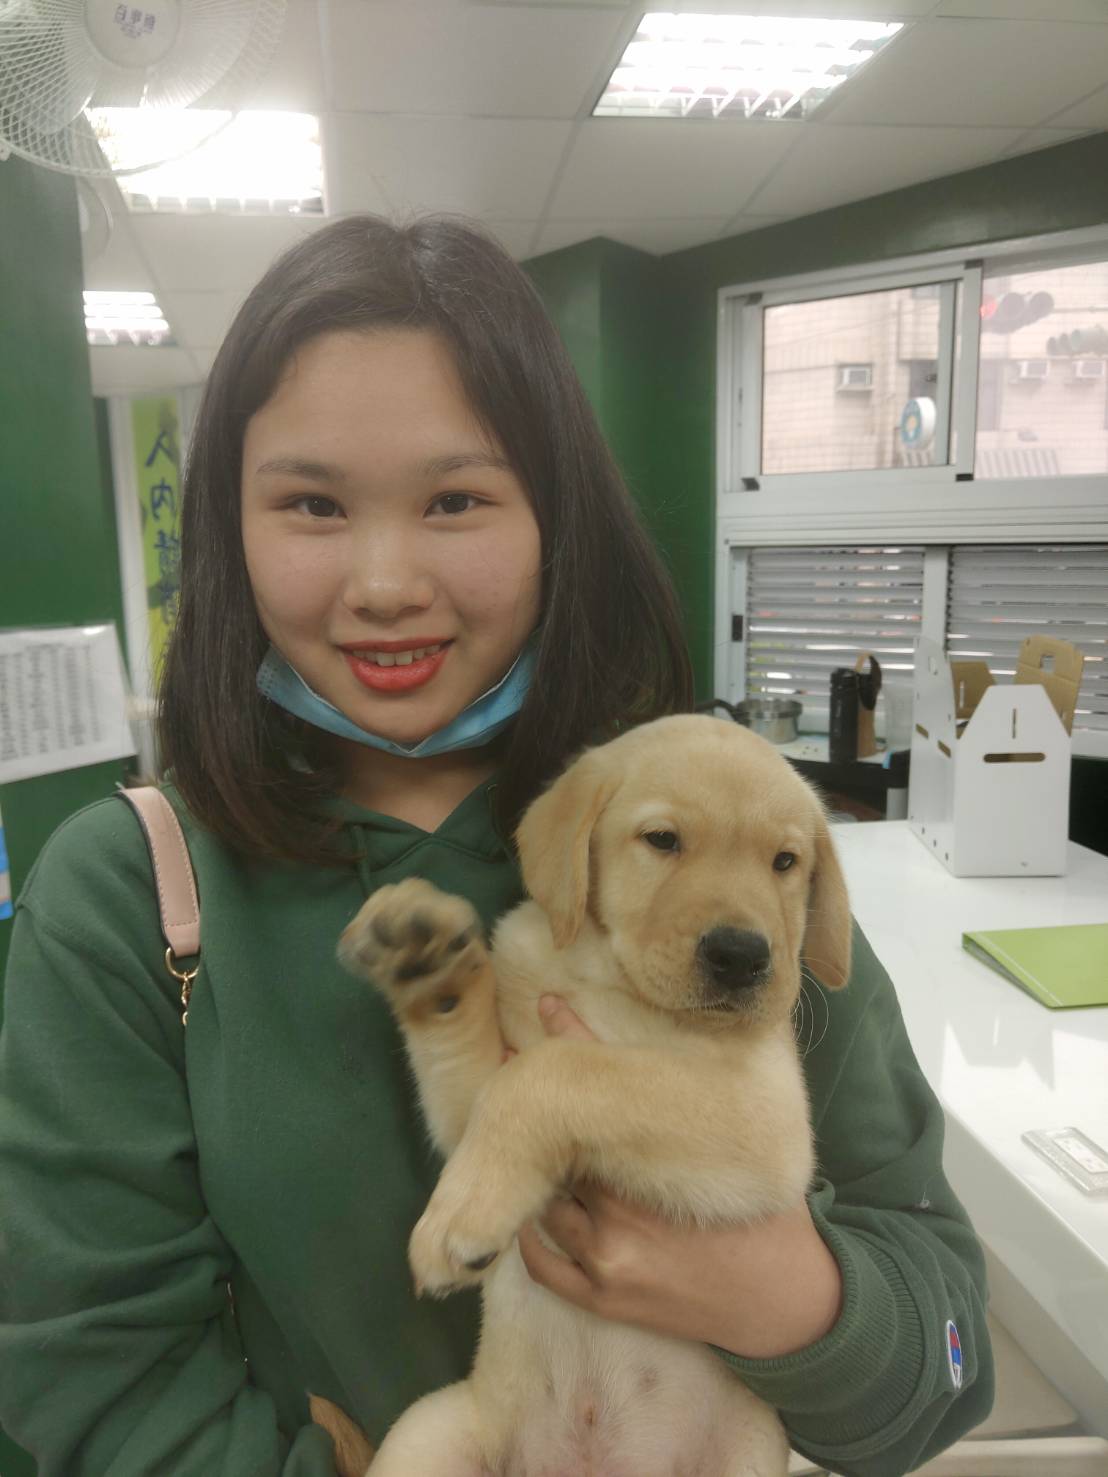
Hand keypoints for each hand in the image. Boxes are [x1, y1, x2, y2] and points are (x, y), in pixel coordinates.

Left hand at [516, 996, 843, 1359]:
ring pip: (543, 1208)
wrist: (785, 1298)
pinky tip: (531, 1215)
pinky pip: (545, 1269)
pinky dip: (530, 1239)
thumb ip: (687, 1099)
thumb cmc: (760, 1213)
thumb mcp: (728, 1151)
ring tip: (529, 1149)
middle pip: (557, 1158)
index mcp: (651, 1177)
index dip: (563, 1064)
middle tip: (524, 1090)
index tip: (540, 1025)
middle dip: (543, 1126)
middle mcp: (620, 1222)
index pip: (588, 1110)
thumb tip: (656, 1047)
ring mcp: (608, 1265)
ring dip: (536, 1180)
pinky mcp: (605, 1301)